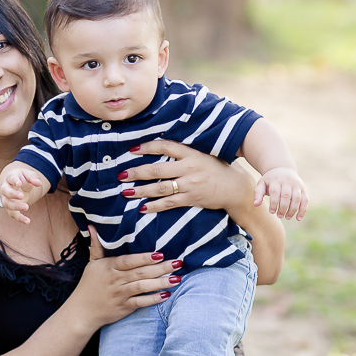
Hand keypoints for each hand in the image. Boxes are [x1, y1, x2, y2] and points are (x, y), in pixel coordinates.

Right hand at [0, 166, 45, 223]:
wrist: (14, 183)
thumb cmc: (21, 178)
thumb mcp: (28, 174)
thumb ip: (33, 178)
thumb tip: (39, 183)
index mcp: (10, 177)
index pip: (11, 178)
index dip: (14, 181)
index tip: (19, 184)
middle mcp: (5, 188)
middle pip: (5, 191)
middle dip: (13, 194)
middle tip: (22, 196)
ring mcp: (6, 199)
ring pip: (7, 204)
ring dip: (16, 206)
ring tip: (26, 207)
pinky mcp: (10, 208)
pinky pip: (12, 214)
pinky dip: (19, 218)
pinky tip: (27, 221)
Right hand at [70, 226, 181, 327]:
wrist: (81, 311)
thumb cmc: (88, 285)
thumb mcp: (92, 263)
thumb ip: (96, 245)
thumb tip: (92, 226)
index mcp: (109, 267)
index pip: (129, 261)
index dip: (144, 258)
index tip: (159, 254)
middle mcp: (116, 280)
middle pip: (141, 273)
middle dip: (161, 268)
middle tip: (178, 263)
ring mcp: (121, 294)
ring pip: (143, 287)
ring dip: (161, 283)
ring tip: (177, 278)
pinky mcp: (124, 307)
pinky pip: (141, 302)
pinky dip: (153, 299)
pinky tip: (166, 295)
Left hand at [117, 139, 251, 214]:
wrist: (235, 188)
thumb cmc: (217, 169)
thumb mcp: (202, 155)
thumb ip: (184, 153)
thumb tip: (160, 149)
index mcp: (191, 153)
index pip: (165, 146)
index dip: (147, 147)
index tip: (132, 149)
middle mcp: (189, 168)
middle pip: (157, 169)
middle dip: (137, 172)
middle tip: (121, 175)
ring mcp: (190, 184)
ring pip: (160, 188)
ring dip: (141, 190)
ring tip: (126, 192)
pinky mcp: (192, 198)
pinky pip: (169, 203)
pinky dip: (155, 206)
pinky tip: (142, 208)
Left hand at [254, 167, 307, 219]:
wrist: (282, 168)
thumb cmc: (270, 180)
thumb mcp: (262, 183)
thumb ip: (258, 193)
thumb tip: (255, 204)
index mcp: (276, 180)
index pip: (275, 192)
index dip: (274, 203)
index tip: (271, 212)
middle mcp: (287, 181)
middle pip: (286, 196)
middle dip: (283, 208)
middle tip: (279, 216)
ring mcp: (296, 185)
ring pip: (297, 198)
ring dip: (293, 210)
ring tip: (287, 217)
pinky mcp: (303, 189)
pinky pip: (305, 200)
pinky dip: (303, 210)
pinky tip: (298, 218)